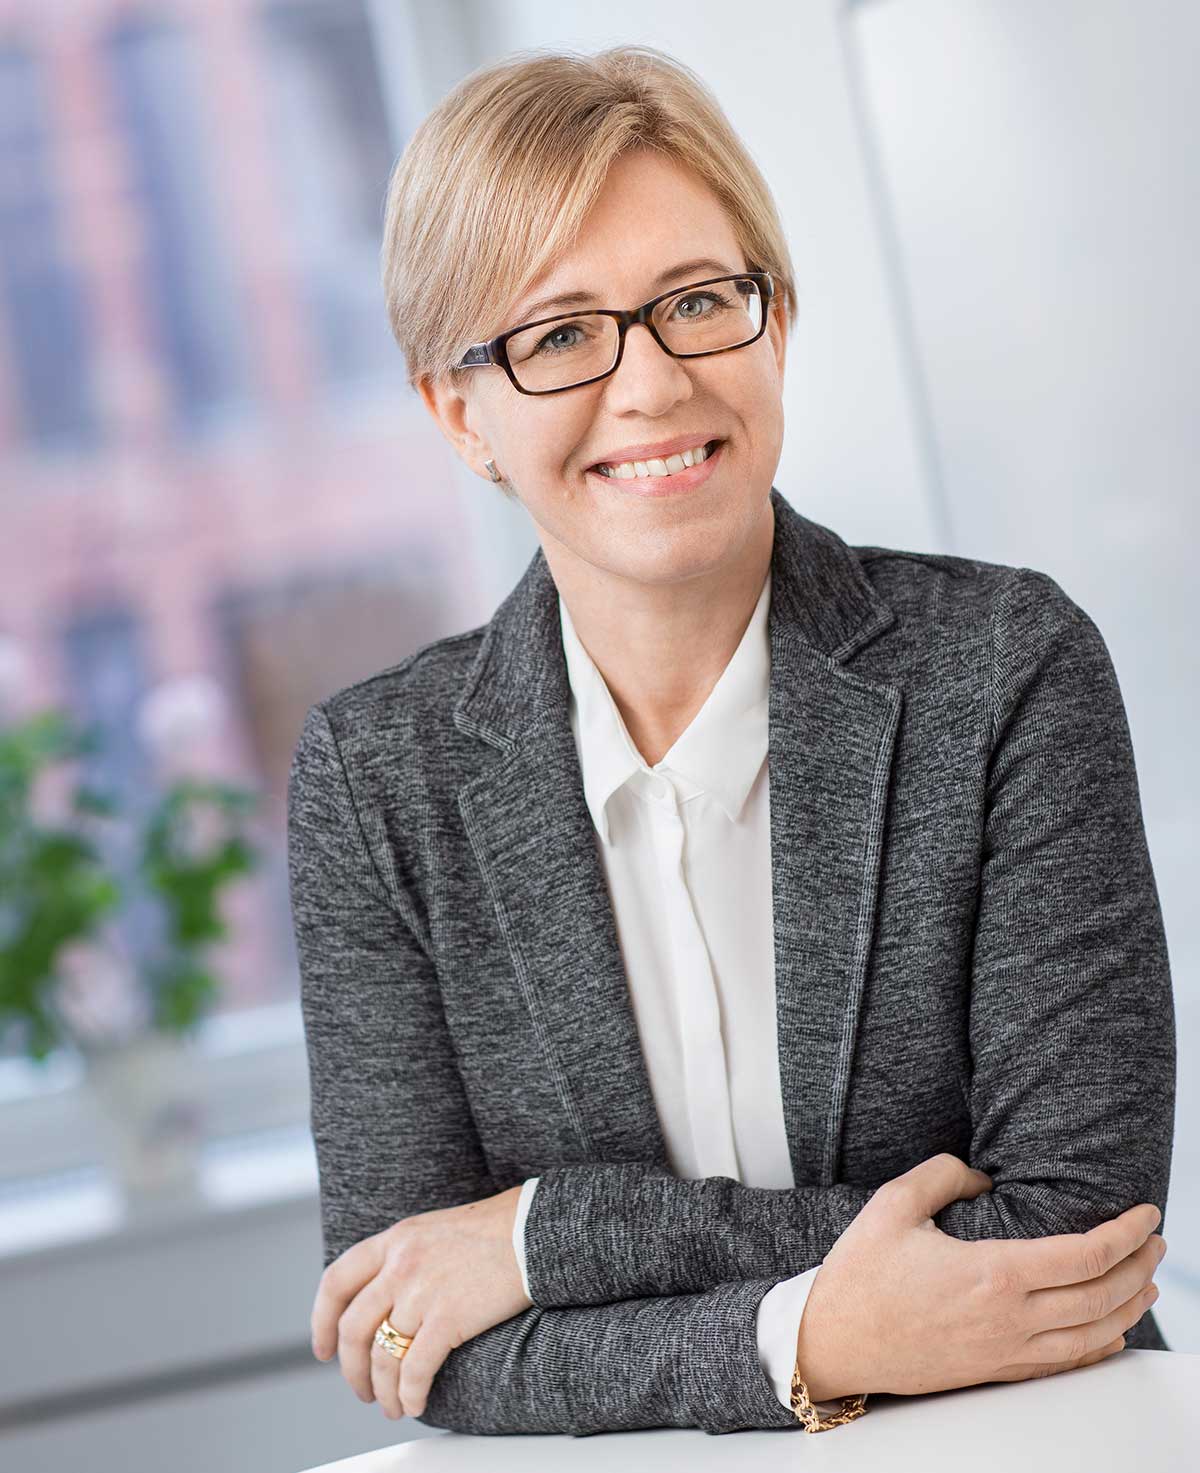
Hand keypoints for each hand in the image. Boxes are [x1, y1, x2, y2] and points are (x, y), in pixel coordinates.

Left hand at [310, 1184, 531, 1418]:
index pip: (337, 1282)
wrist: (532, 1230)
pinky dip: (410, 1394)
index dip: (321, 1322)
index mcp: (394, 1240)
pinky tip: (415, 1402)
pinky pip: (416, 1369)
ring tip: (392, 1405)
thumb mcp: (433, 1231)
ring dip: (382, 1391)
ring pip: (383, 1356)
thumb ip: (404, 1258)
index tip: (323, 1351)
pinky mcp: (448, 1317)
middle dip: (352, 1369)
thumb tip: (385, 1301)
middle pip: (353, 1329)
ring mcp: (422, 1291)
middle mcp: (400, 1265)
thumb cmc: (492, 1231)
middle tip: (362, 1390)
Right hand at [795, 1153, 1164, 1400]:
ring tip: (1147, 1283)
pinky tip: (1112, 1333)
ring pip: (1094, 1337)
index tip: (1147, 1212)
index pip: (1086, 1255)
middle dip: (1140, 1266)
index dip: (1126, 1233)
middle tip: (1156, 1240)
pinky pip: (1066, 1365)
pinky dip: (1101, 1348)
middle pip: (1102, 1297)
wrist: (833, 1343)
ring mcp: (1006, 1352)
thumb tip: (982, 1178)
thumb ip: (943, 1174)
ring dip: (1130, 1307)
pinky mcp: (995, 1372)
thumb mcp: (893, 1204)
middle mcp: (1011, 1319)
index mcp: (993, 1273)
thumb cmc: (860, 1273)